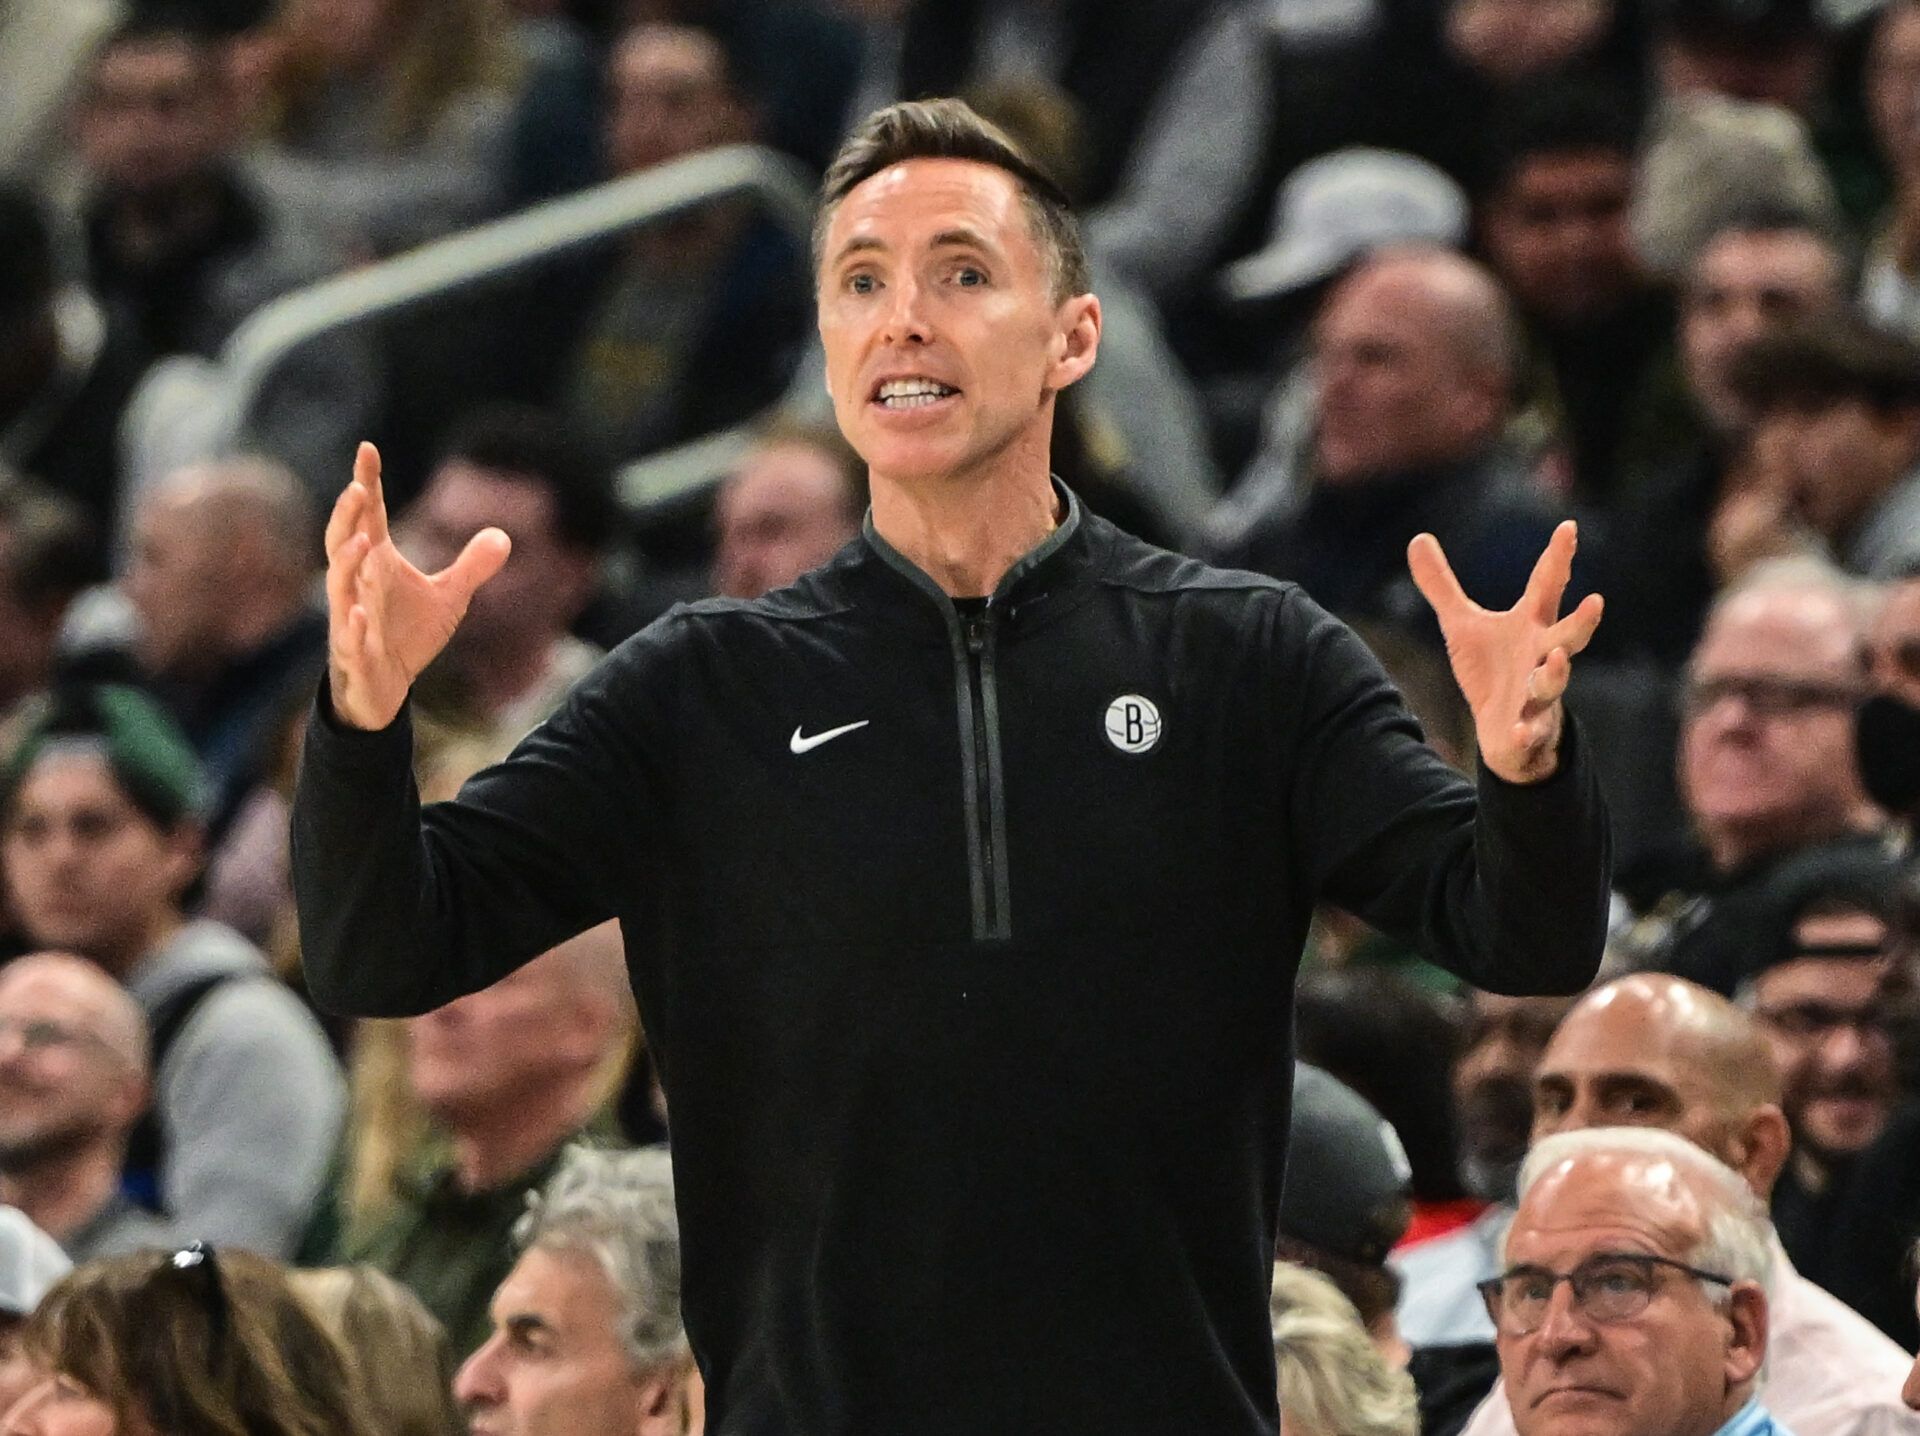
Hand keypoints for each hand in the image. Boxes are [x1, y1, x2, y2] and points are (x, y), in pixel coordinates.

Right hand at [324, 442, 509, 729]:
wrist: (384, 687)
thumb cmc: (407, 636)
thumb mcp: (449, 599)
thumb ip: (472, 566)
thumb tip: (503, 535)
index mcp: (376, 565)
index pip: (369, 518)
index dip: (367, 483)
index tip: (367, 448)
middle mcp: (358, 585)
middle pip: (342, 542)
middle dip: (347, 516)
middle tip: (357, 487)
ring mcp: (350, 619)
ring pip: (340, 587)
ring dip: (347, 564)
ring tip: (363, 540)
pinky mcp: (354, 654)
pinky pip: (349, 638)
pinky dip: (353, 626)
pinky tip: (360, 614)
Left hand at [1408, 520, 1603, 784]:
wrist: (1504, 730)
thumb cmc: (1493, 671)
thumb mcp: (1462, 625)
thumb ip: (1442, 586)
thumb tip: (1417, 538)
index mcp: (1530, 626)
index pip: (1547, 586)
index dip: (1558, 558)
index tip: (1568, 528)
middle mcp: (1541, 656)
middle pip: (1567, 637)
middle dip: (1580, 623)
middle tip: (1596, 602)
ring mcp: (1539, 693)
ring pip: (1554, 682)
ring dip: (1556, 673)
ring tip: (1556, 661)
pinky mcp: (1528, 727)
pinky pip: (1530, 730)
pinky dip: (1525, 731)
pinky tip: (1518, 730)